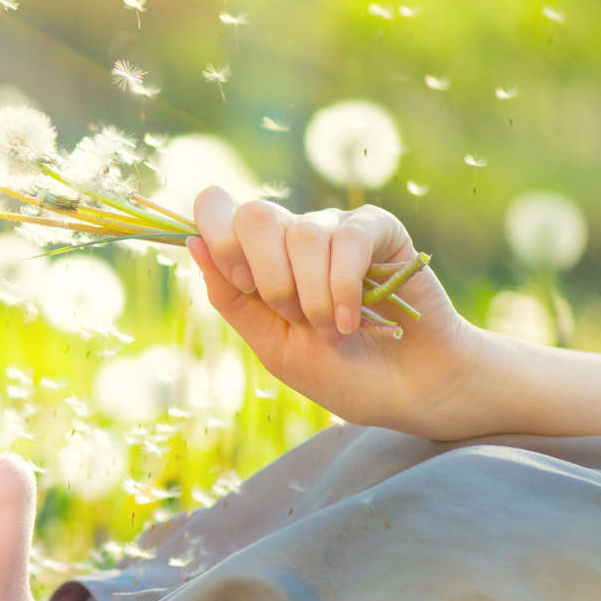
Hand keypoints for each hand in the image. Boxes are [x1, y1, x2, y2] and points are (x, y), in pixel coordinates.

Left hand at [187, 186, 484, 435]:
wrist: (411, 392)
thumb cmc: (342, 374)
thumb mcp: (272, 346)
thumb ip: (231, 297)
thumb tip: (190, 240)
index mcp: (258, 260)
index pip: (216, 208)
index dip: (219, 240)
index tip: (245, 285)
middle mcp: (292, 237)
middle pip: (254, 215)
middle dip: (269, 278)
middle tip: (294, 316)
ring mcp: (335, 231)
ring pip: (301, 234)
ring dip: (313, 297)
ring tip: (335, 332)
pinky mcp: (378, 231)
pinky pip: (346, 238)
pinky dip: (343, 285)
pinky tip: (354, 319)